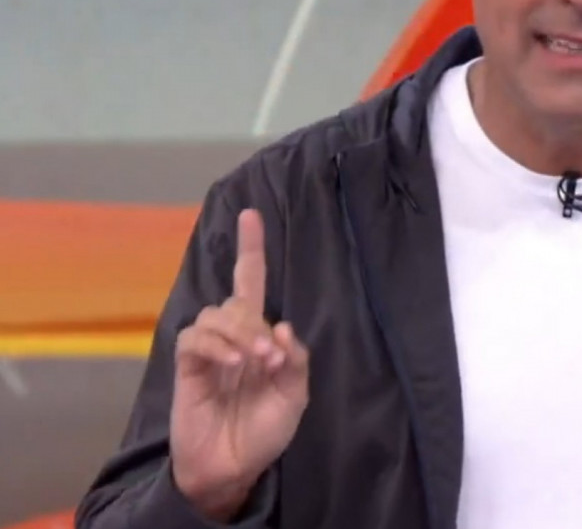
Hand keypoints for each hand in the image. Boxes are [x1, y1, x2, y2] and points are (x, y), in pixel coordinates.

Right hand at [170, 209, 309, 520]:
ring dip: (240, 334)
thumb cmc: (264, 430)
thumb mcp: (295, 395)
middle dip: (256, 324)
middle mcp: (232, 336)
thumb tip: (280, 325)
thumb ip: (294, 359)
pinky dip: (216, 346)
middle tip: (271, 359)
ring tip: (254, 365)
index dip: (251, 250)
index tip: (250, 214)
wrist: (233, 467)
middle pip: (237, 300)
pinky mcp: (187, 367)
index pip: (251, 283)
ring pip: (216, 314)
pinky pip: (194, 338)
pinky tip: (232, 365)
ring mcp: (208, 351)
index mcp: (259, 337)